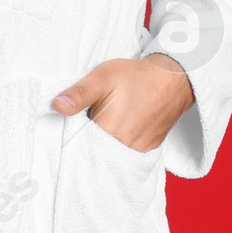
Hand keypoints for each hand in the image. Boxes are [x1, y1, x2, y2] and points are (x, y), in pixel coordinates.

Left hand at [52, 53, 194, 152]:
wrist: (173, 78)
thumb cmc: (137, 76)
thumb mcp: (102, 77)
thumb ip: (79, 93)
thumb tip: (57, 105)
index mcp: (108, 132)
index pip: (80, 147)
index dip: (73, 140)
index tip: (70, 132)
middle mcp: (124, 146)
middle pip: (96, 153)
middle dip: (88, 144)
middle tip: (88, 127)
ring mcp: (138, 150)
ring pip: (112, 156)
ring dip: (104, 147)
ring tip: (105, 128)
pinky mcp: (148, 149)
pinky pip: (127, 155)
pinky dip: (119, 147)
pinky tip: (118, 132)